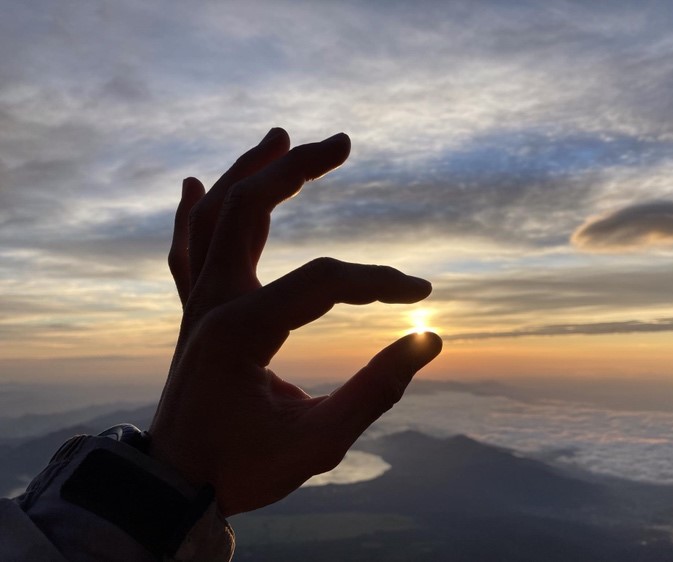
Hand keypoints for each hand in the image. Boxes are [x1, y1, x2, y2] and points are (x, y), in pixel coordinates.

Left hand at [149, 128, 441, 515]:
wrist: (175, 483)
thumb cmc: (242, 467)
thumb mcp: (318, 444)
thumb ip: (376, 391)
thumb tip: (430, 339)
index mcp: (240, 330)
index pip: (320, 281)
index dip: (375, 281)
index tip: (419, 295)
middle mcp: (212, 303)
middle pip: (246, 209)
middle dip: (295, 169)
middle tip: (341, 141)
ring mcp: (198, 303)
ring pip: (214, 217)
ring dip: (246, 172)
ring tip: (279, 138)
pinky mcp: (195, 312)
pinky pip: (187, 249)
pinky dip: (193, 213)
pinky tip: (194, 184)